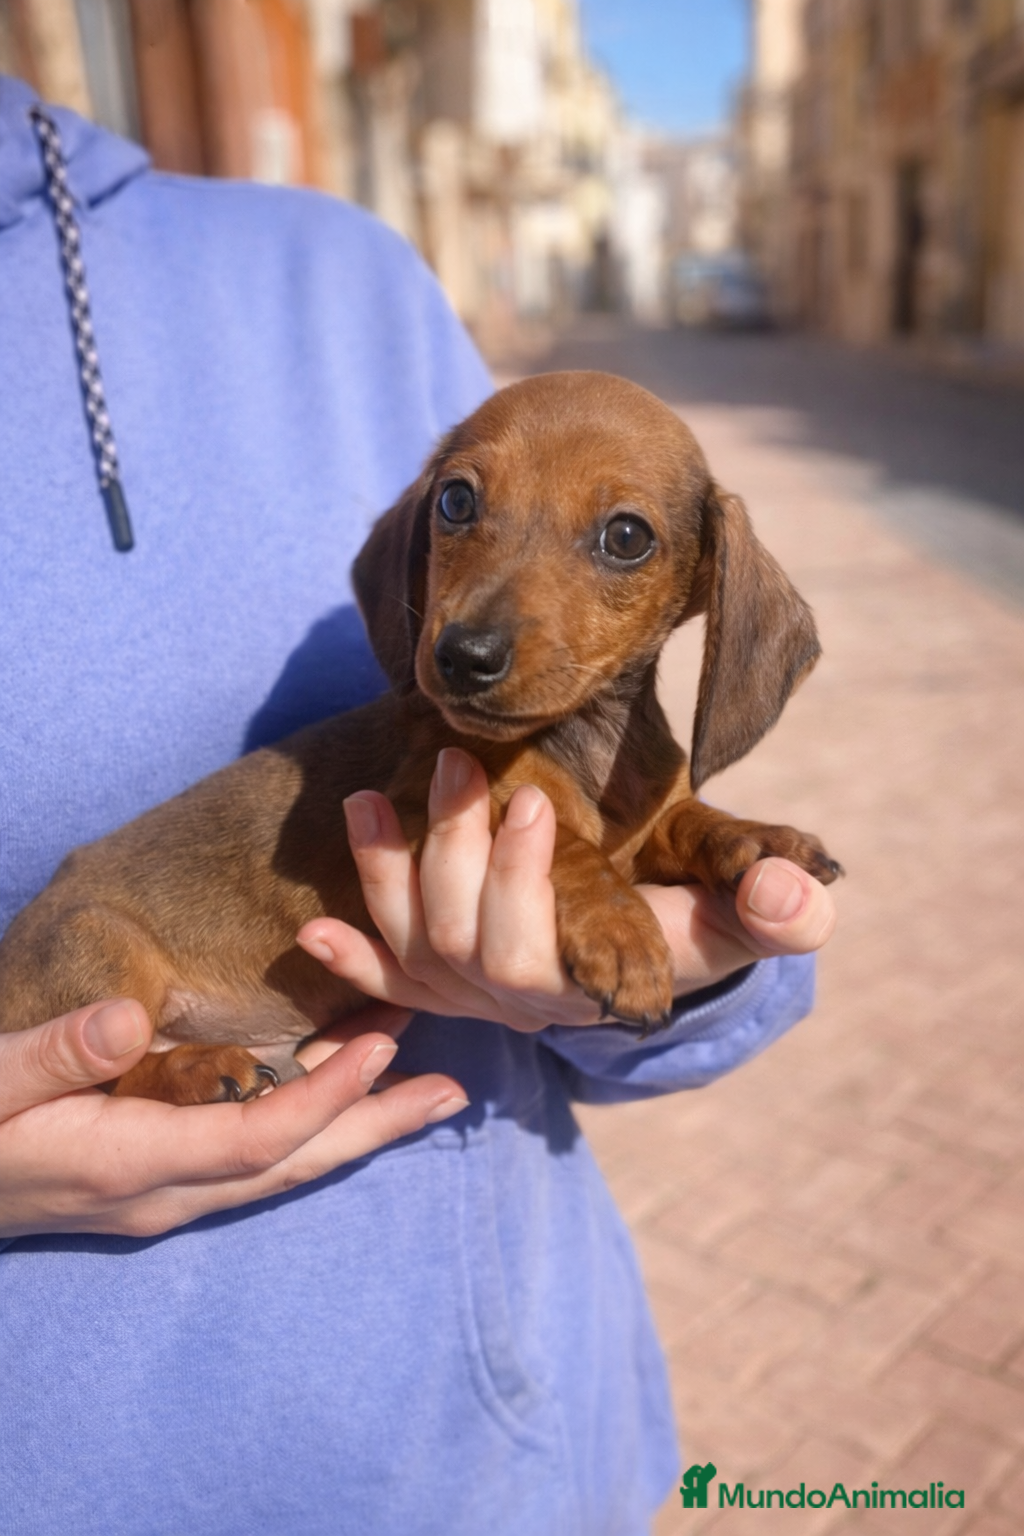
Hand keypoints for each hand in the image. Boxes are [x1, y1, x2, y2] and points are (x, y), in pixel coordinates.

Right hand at [0, 999, 466, 1238]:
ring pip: (280, 1165)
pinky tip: (338, 1094)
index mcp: (128, 1164)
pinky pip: (253, 1156)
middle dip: (373, 1126)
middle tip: (452, 1091)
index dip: (321, 1098)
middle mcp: (161, 1192)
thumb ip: (54, 1052)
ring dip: (353, 1125)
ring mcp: (162, 1193)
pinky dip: (308, 1125)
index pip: (250, 1140)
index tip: (381, 1049)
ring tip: (422, 1087)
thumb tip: (130, 1021)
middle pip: (289, 1164)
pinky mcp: (157, 1177)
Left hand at [297, 749, 836, 1032]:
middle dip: (457, 853)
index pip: (551, 949)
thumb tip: (795, 892)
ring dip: (387, 877)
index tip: (536, 801)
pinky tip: (315, 928)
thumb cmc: (690, 910)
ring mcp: (477, 993)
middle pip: (466, 941)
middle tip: (459, 765)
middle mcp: (527, 996)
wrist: (643, 944)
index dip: (529, 883)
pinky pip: (387, 983)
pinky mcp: (441, 984)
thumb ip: (777, 902)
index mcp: (598, 975)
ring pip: (416, 950)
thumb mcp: (737, 901)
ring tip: (371, 800)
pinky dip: (352, 959)